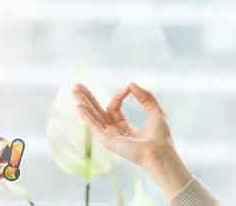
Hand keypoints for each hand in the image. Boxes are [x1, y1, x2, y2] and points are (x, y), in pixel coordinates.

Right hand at [72, 82, 192, 197]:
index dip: (119, 95)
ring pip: (93, 116)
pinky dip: (87, 116)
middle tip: (77, 85)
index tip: (128, 88)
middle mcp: (113, 132)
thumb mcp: (154, 111)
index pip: (114, 108)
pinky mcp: (107, 141)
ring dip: (84, 102)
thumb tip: (131, 83)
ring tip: (74, 90)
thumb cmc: (160, 136)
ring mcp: (109, 137)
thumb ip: (145, 96)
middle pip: (97, 112)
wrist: (160, 152)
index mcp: (123, 127)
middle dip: (88, 98)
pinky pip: (94, 126)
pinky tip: (79, 106)